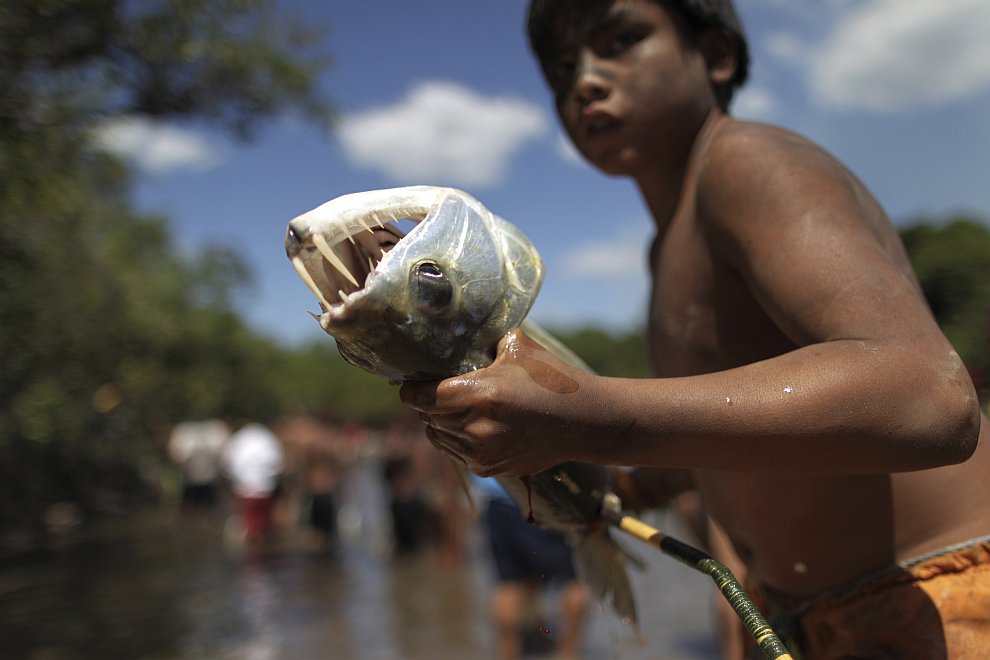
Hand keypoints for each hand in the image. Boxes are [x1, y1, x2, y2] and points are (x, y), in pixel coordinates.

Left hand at [399, 328, 597, 475]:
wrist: (583, 421)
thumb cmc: (552, 379)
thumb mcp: (518, 347)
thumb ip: (483, 343)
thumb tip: (457, 333)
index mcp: (480, 394)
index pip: (421, 397)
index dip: (410, 390)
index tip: (408, 383)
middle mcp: (476, 427)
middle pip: (428, 416)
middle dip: (427, 404)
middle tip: (434, 390)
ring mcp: (482, 452)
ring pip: (438, 437)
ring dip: (439, 423)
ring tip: (452, 408)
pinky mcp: (489, 468)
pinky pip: (456, 453)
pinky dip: (456, 439)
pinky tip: (471, 425)